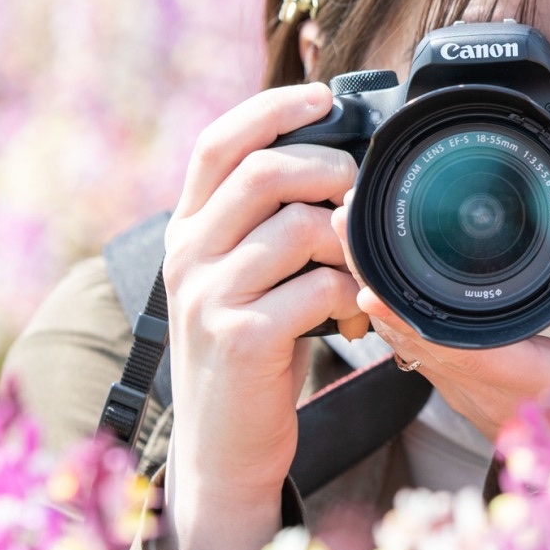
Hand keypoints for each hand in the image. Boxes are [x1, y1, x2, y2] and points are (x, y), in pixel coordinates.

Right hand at [158, 83, 368, 549]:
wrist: (221, 451)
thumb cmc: (249, 356)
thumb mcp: (240, 281)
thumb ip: (266, 227)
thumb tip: (340, 166)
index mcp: (186, 231)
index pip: (218, 143)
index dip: (272, 108)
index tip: (325, 98)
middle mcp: (187, 255)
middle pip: (266, 172)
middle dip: (331, 172)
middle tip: (361, 199)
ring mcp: (208, 296)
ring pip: (300, 227)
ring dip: (350, 243)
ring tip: (362, 274)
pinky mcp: (240, 338)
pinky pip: (318, 287)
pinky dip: (354, 297)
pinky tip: (359, 321)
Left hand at [331, 197, 549, 445]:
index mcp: (517, 378)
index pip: (448, 345)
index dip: (404, 316)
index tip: (367, 286)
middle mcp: (481, 388)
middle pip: (411, 332)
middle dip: (372, 277)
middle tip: (340, 230)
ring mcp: (468, 392)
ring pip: (408, 341)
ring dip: (375, 291)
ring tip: (347, 242)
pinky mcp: (467, 392)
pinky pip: (420, 350)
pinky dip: (394, 314)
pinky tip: (376, 287)